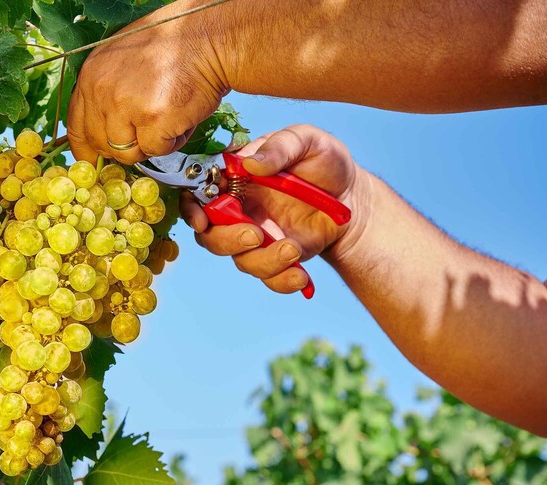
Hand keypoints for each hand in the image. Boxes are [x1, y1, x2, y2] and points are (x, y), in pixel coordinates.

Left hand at [67, 0, 229, 163]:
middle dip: (125, 146)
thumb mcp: (123, 62)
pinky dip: (171, 142)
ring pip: (127, 153)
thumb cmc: (173, 50)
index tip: (97, 160)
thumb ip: (106, 94)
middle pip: (102, 144)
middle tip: (147, 131)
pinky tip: (180, 119)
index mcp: (91, 75)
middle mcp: (102, 89)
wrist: (209, 40)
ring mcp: (125, 104)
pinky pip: (155, 150)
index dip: (88, 148)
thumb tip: (102, 132)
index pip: (77, 127)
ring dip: (150, 144)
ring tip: (166, 119)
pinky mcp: (152, 119)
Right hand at [181, 124, 365, 293]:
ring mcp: (255, 237)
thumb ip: (280, 146)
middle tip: (256, 235)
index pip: (199, 192)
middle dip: (227, 240)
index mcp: (236, 178)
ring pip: (239, 259)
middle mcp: (238, 210)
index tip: (203, 219)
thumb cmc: (325, 164)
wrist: (354, 200)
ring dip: (264, 260)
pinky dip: (281, 280)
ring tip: (294, 249)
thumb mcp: (307, 141)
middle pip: (210, 235)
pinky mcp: (275, 259)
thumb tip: (251, 163)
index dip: (193, 208)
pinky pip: (268, 278)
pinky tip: (301, 275)